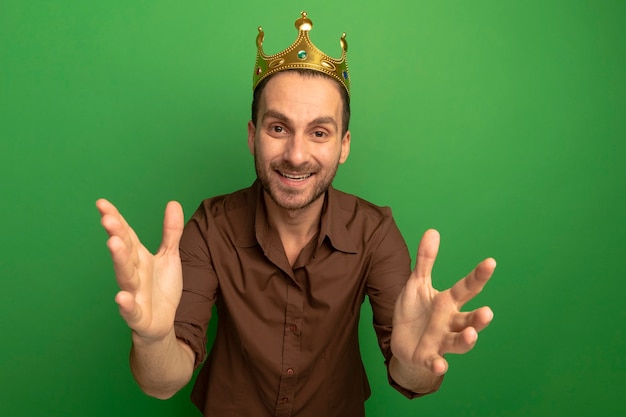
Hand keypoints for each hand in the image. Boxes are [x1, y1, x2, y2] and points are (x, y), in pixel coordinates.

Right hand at [96, 199, 184, 341]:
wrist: (163, 322)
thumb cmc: (161, 287)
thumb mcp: (169, 256)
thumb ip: (171, 231)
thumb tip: (173, 203)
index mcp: (139, 257)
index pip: (126, 235)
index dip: (115, 219)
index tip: (101, 203)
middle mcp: (133, 273)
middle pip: (124, 252)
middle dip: (116, 235)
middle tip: (108, 219)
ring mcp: (134, 293)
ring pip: (125, 276)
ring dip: (119, 260)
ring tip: (113, 243)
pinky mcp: (139, 315)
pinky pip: (131, 310)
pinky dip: (126, 305)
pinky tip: (121, 297)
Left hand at [391, 229, 495, 377]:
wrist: (401, 341)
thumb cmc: (415, 311)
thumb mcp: (416, 283)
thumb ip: (425, 260)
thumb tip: (433, 231)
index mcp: (448, 302)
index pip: (466, 288)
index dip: (478, 276)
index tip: (490, 262)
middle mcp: (450, 323)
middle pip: (469, 320)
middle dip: (479, 318)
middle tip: (488, 312)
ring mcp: (441, 342)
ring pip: (458, 342)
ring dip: (467, 340)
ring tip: (472, 334)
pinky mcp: (428, 357)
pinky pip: (435, 363)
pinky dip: (438, 366)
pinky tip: (440, 366)